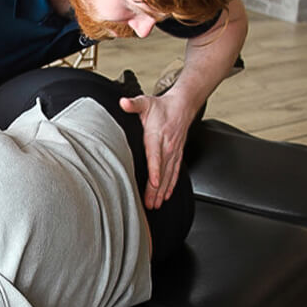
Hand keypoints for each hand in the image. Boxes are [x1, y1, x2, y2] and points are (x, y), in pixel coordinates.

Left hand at [119, 91, 194, 209]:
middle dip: (156, 189)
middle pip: (162, 170)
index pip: (156, 155)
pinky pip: (175, 172)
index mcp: (157, 135)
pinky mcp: (177, 154)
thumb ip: (134, 104)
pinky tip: (166, 195)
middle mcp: (167, 146)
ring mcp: (174, 151)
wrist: (183, 105)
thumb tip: (124, 102)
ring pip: (169, 174)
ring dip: (163, 191)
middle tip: (150, 203)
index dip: (155, 170)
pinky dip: (172, 185)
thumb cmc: (161, 106)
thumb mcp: (146, 102)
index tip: (154, 183)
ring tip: (156, 204)